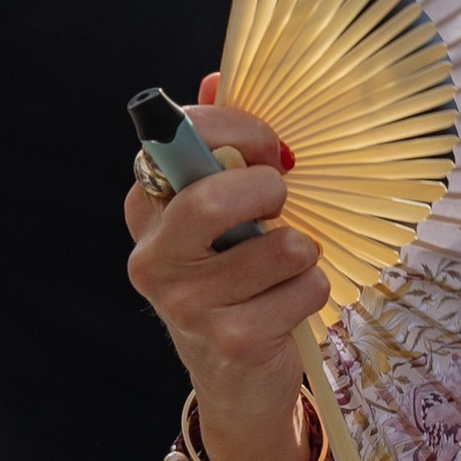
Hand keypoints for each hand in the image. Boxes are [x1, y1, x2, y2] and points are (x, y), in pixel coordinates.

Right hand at [121, 80, 326, 460]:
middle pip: (211, 200)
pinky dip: (314, 289)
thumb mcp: (217, 214)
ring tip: (286, 265)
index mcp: (146, 211)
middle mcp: (154, 258)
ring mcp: (187, 305)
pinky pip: (306, 288)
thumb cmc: (233, 279)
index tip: (271, 150)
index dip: (237, 131)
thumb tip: (215, 78)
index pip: (174, 138)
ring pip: (280, 247)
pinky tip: (288, 305)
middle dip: (267, 191)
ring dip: (303, 250)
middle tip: (281, 204)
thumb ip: (214, 145)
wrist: (235, 381)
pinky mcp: (233, 341)